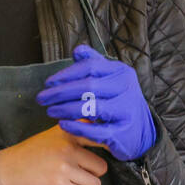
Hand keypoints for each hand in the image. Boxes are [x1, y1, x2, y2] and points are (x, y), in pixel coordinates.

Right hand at [0, 125, 108, 184]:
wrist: (4, 172)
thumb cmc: (28, 156)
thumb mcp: (51, 136)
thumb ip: (73, 135)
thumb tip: (99, 133)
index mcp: (67, 133)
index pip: (99, 137)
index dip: (109, 147)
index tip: (112, 153)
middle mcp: (68, 148)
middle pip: (101, 167)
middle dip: (93, 175)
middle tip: (81, 176)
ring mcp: (64, 168)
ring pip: (96, 184)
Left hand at [35, 44, 156, 161]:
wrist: (141, 132)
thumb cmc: (119, 102)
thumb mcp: (111, 79)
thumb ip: (94, 64)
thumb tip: (77, 51)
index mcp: (121, 72)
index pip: (90, 67)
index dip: (66, 74)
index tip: (48, 83)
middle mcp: (126, 89)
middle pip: (89, 86)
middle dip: (61, 92)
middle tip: (42, 98)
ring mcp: (126, 112)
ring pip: (91, 108)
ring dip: (66, 109)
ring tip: (50, 111)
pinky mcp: (122, 133)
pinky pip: (96, 131)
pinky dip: (76, 127)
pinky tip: (62, 125)